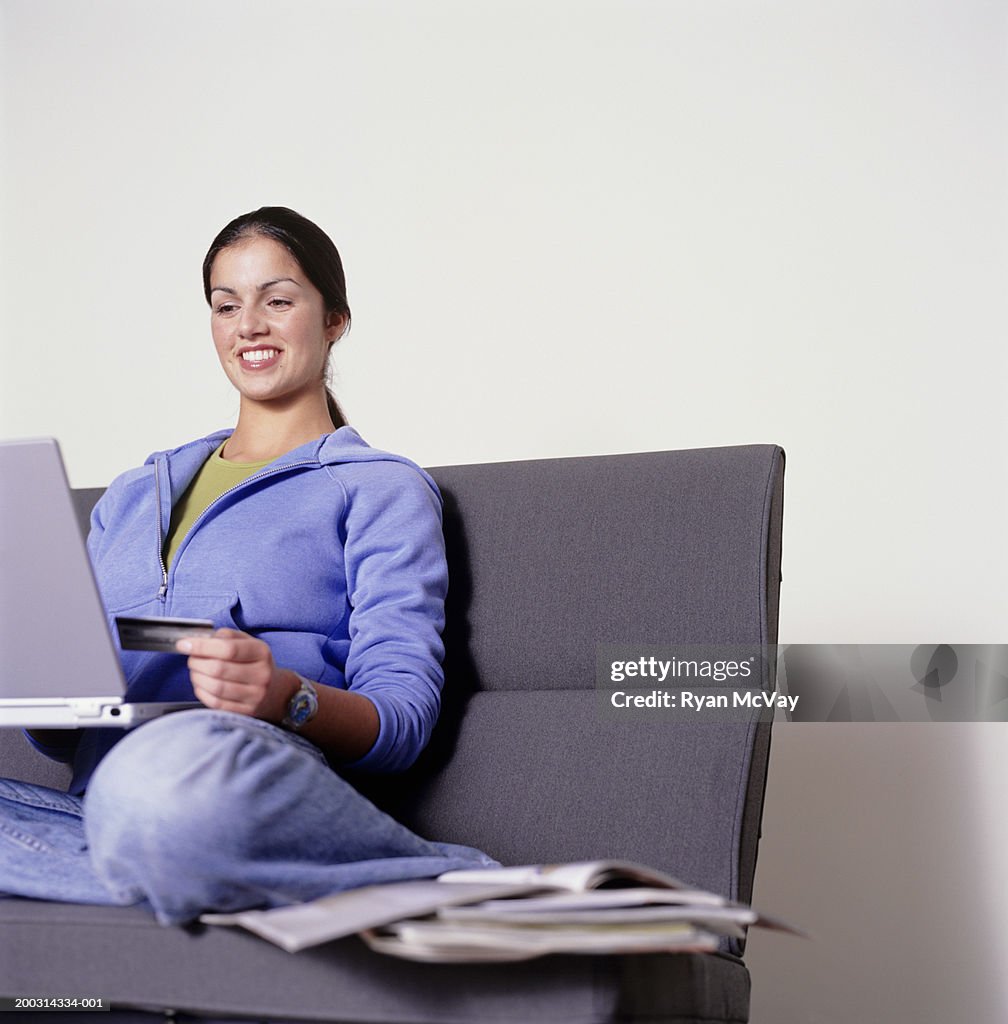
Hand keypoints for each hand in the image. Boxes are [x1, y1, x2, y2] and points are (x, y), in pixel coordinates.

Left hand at [176, 628, 298, 723]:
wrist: (274, 691)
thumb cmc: (254, 662)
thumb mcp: (247, 642)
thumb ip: (226, 636)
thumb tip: (200, 640)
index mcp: (261, 652)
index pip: (228, 648)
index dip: (201, 646)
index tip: (184, 644)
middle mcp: (261, 674)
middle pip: (218, 669)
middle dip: (197, 662)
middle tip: (191, 659)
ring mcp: (255, 695)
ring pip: (215, 687)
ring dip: (197, 678)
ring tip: (196, 671)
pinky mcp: (246, 711)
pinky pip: (216, 703)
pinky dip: (202, 692)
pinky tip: (201, 685)